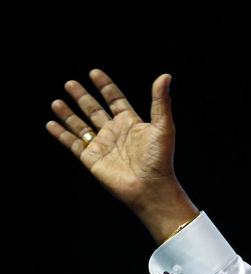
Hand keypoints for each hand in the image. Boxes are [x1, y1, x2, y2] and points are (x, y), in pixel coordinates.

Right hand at [46, 69, 197, 243]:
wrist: (150, 187)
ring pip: (81, 126)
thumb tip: (165, 76)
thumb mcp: (163, 126)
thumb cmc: (159, 159)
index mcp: (131, 124)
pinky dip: (61, 134)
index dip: (105, 86)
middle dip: (82, 97)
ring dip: (68, 114)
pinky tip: (50, 124)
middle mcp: (115, 133)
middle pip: (94, 110)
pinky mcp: (92, 159)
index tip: (94, 73)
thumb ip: (161, 101)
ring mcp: (102, 146)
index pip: (115, 100)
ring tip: (56, 102)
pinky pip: (73, 144)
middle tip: (70, 83)